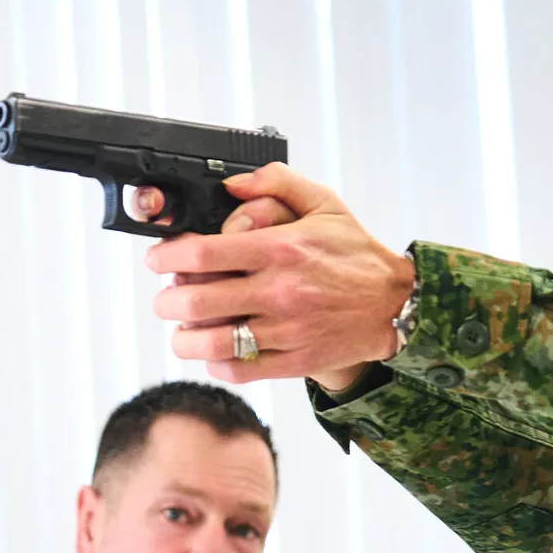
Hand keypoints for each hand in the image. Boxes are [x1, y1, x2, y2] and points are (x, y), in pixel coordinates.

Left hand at [142, 164, 413, 388]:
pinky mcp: (295, 361)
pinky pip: (241, 369)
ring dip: (184, 339)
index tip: (158, 260)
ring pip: (213, 343)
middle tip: (166, 299)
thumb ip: (277, 183)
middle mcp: (279, 292)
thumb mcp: (324, 203)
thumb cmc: (355, 254)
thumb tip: (231, 184)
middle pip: (197, 302)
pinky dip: (217, 364)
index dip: (167, 258)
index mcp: (280, 250)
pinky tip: (215, 353)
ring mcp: (286, 331)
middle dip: (167, 302)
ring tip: (182, 332)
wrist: (394, 303)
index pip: (203, 254)